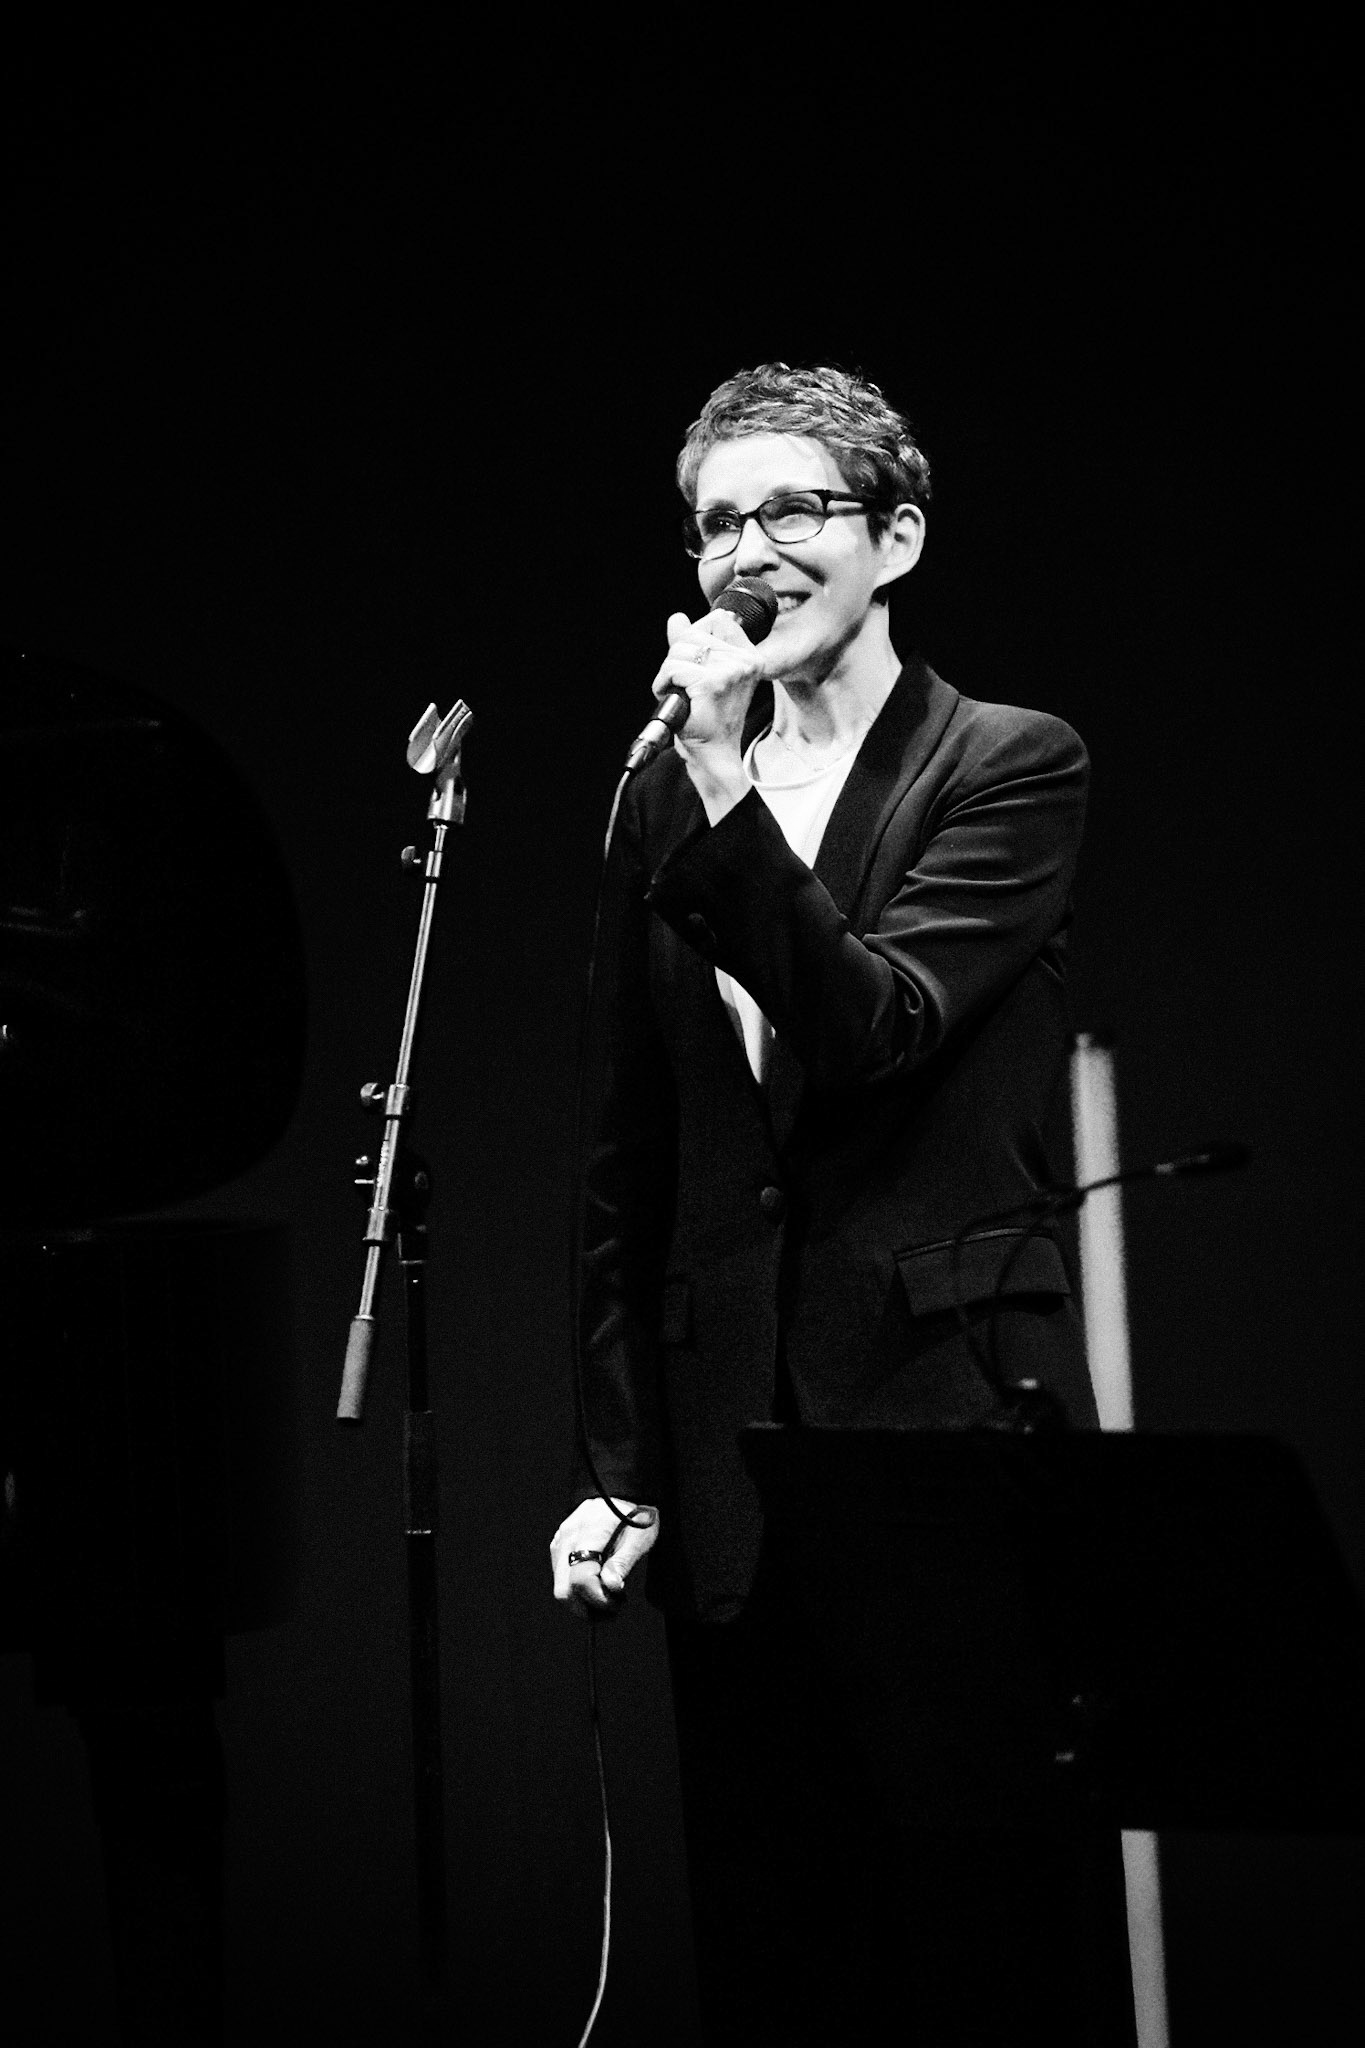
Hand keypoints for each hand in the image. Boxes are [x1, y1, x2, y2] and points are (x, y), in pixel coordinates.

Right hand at [550, 1497, 658, 1620]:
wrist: (621, 1492)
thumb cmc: (635, 1514)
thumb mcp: (640, 1537)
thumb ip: (623, 1562)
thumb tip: (610, 1586)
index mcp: (589, 1532)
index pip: (581, 1579)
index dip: (599, 1598)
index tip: (619, 1601)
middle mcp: (568, 1538)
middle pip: (564, 1590)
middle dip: (588, 1608)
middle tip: (613, 1609)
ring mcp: (560, 1542)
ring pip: (561, 1588)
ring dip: (583, 1603)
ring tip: (609, 1599)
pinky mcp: (559, 1546)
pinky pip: (562, 1577)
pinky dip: (578, 1590)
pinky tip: (598, 1587)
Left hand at [653, 608, 764, 751]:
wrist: (714, 752)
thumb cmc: (709, 718)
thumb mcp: (704, 673)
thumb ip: (692, 643)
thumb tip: (677, 618)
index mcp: (750, 656)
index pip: (718, 619)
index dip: (696, 636)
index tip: (695, 663)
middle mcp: (745, 661)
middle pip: (693, 634)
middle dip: (677, 658)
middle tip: (684, 684)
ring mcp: (731, 671)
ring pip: (679, 650)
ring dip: (668, 673)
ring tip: (680, 693)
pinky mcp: (712, 683)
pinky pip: (674, 669)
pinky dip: (663, 684)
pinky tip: (673, 697)